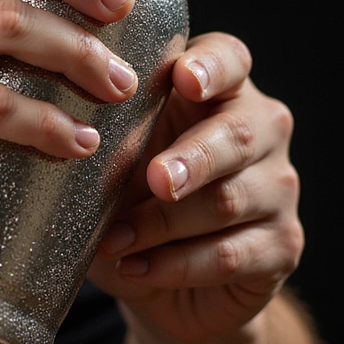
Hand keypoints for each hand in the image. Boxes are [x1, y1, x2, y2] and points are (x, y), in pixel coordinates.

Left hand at [88, 31, 303, 343]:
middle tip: (156, 179)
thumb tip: (60, 138)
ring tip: (114, 241)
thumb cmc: (129, 202)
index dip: (211, 66)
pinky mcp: (282, 245)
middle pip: (237, 134)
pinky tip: (134, 268)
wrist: (164, 284)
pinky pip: (232, 254)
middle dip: (192, 158)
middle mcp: (259, 130)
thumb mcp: (108, 166)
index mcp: (217, 92)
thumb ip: (100, 142)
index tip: (184, 78)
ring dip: (162, 224)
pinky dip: (175, 265)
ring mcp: (277, 187)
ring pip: (229, 200)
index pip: (229, 59)